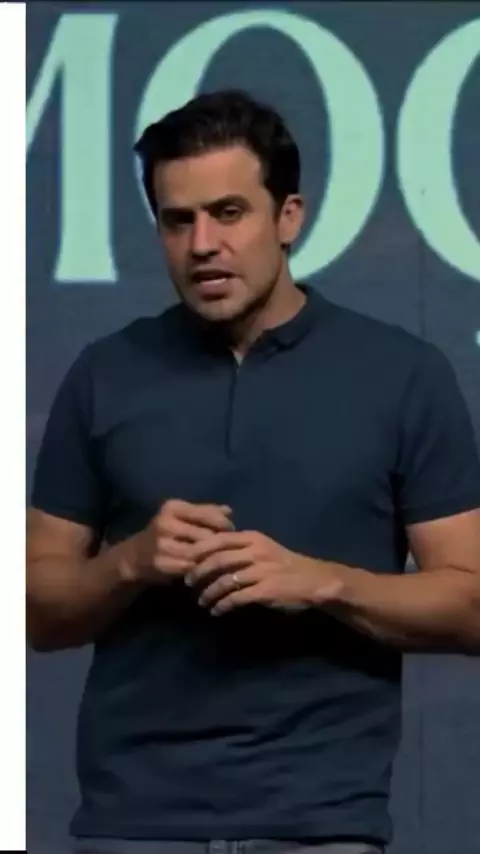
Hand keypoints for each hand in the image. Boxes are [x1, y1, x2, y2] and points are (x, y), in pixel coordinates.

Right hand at [122, 499, 233, 584]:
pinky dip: (201, 567)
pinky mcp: (163, 564)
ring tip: (219, 557)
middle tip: (227, 547)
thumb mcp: (181, 516)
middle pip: (206, 534)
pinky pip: (191, 567)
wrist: (136, 557)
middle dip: (219, 542)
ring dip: (212, 556)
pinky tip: (207, 568)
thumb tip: (229, 511)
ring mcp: (163, 545)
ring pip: (200, 552)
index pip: (207, 514)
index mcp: (172, 507)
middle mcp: (166, 524)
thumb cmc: (165, 533)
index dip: (223, 523)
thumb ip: (205, 512)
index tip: (230, 529)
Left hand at [186, 530, 344, 614]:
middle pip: (217, 559)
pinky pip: (236, 598)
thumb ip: (242, 548)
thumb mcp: (265, 548)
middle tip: (188, 581)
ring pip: (225, 581)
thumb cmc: (286, 565)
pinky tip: (217, 611)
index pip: (219, 539)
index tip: (186, 559)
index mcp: (253, 538)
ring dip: (209, 593)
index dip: (199, 549)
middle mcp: (256, 552)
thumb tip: (211, 553)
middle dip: (198, 571)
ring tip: (202, 601)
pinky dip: (222, 605)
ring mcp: (261, 572)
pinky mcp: (265, 591)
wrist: (315, 581)